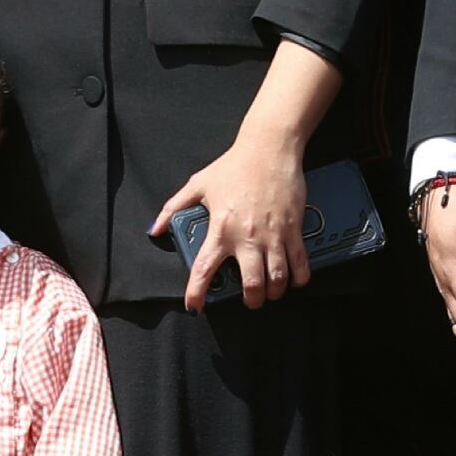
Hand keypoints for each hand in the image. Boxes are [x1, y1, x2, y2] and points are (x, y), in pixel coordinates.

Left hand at [153, 133, 310, 311]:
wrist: (269, 148)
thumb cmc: (234, 165)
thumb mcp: (198, 185)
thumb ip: (173, 208)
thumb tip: (155, 228)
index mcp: (220, 229)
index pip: (204, 270)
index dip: (197, 293)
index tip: (195, 306)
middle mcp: (247, 237)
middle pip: (252, 285)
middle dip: (251, 300)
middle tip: (250, 299)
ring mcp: (273, 235)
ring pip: (278, 279)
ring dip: (274, 292)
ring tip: (271, 291)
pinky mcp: (294, 229)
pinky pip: (301, 263)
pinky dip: (299, 277)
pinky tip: (295, 279)